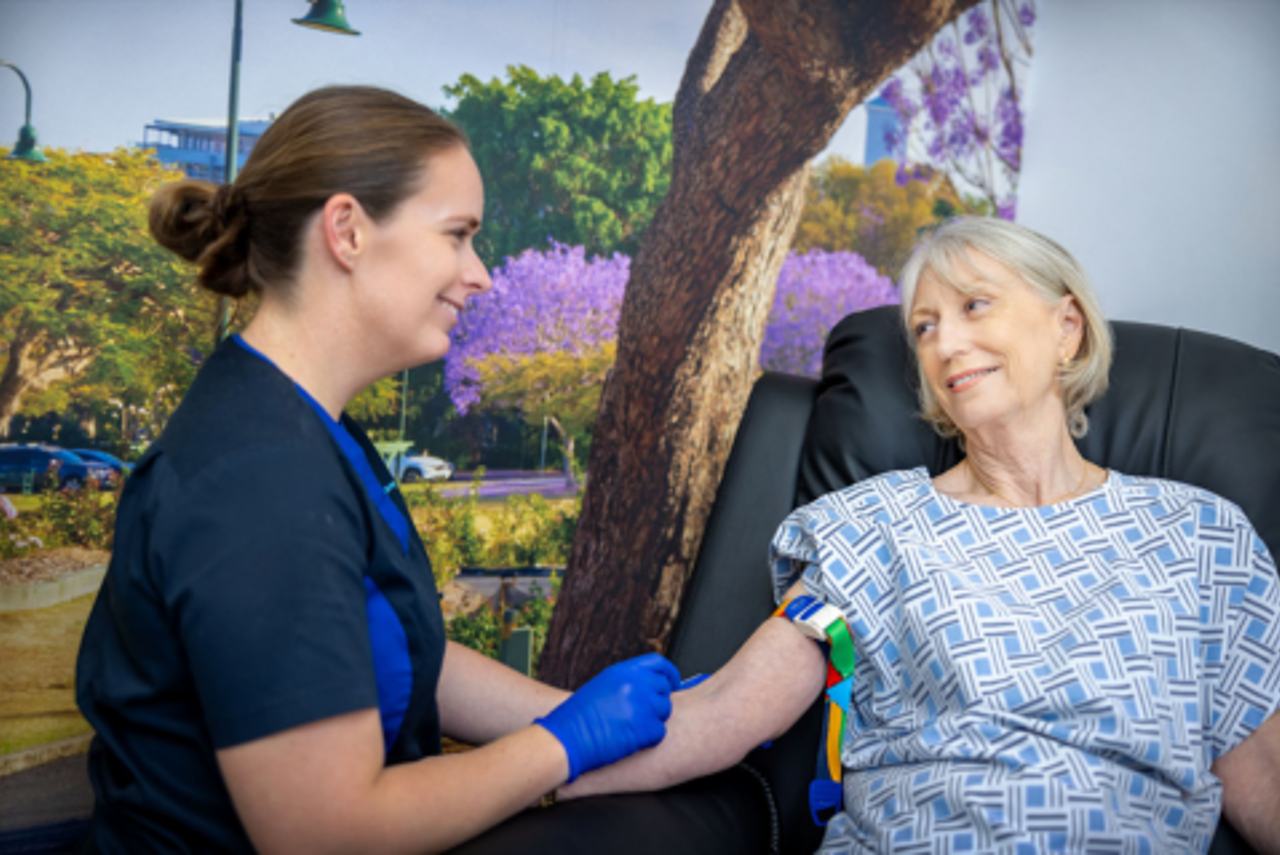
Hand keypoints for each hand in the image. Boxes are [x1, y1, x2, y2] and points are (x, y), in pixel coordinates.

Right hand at [535, 653, 680, 781]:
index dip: (670, 674)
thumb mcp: (601, 686)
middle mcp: (634, 684)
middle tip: (644, 714)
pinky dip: (649, 738)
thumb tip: (648, 685)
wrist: (565, 739)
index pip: (659, 663)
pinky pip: (659, 732)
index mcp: (622, 671)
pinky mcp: (643, 728)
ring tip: (632, 727)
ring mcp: (640, 705)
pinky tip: (631, 739)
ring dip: (653, 720)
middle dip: (658, 701)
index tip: (673, 683)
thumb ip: (626, 682)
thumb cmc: (577, 717)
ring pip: (665, 711)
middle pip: (664, 689)